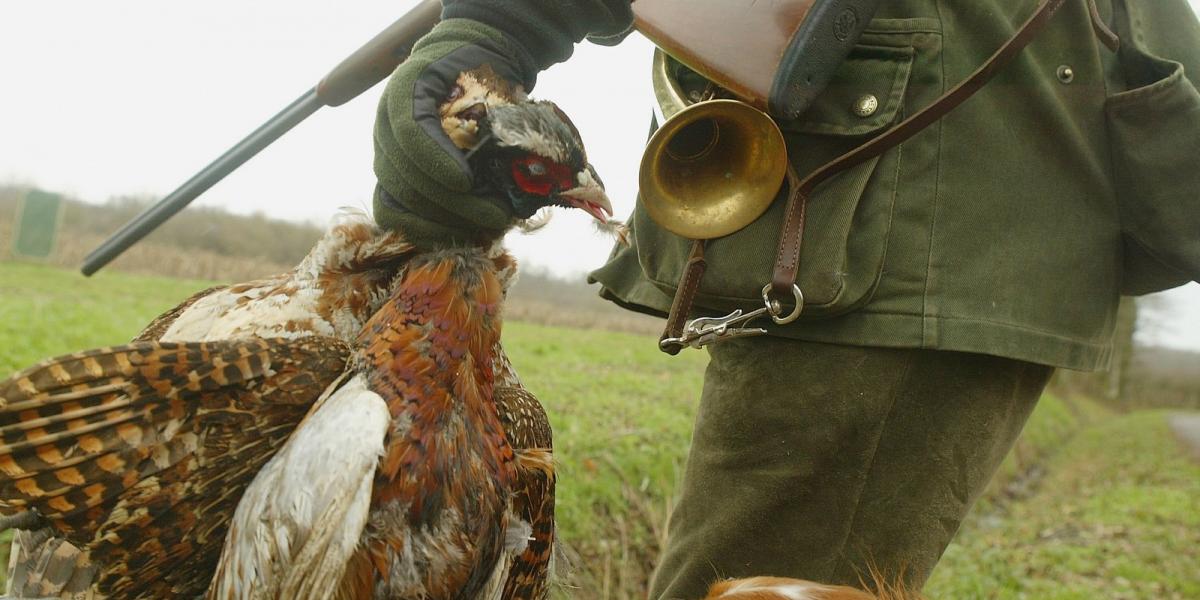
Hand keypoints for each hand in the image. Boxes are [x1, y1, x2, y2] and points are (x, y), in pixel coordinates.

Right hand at [373, 19, 534, 245]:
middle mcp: (386, 124)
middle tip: (498, 216)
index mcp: (407, 89)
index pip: (409, 130)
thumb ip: (498, 106)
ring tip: (488, 227)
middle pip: (406, 176)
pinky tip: (463, 236)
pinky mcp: (392, 179)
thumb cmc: (481, 70)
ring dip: (445, 222)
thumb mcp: (491, 74)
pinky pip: (394, 212)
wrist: (461, 63)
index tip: (466, 182)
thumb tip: (526, 159)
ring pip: (399, 201)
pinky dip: (426, 230)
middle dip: (453, 204)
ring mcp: (386, 154)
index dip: (434, 161)